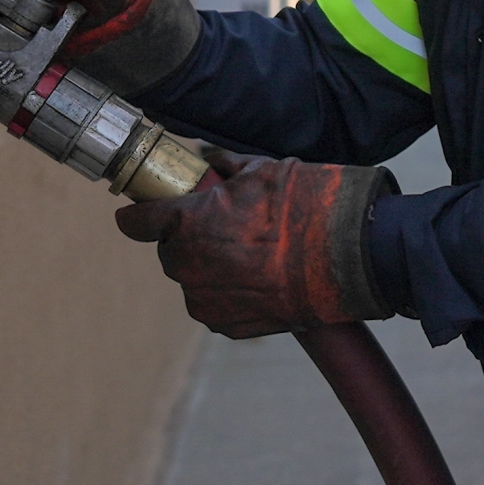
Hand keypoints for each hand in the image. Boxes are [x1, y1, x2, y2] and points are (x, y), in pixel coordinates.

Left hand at [115, 158, 393, 337]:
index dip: (137, 216)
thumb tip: (208, 159)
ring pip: (193, 280)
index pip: (139, 222)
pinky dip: (229, 293)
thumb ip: (225, 165)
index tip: (133, 215)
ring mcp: (207, 299)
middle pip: (171, 252)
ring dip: (209, 267)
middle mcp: (188, 264)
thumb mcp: (264, 168)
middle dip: (188, 238)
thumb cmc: (307, 205)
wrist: (350, 256)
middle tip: (224, 227)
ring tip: (251, 255)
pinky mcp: (229, 325)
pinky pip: (215, 305)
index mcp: (187, 222)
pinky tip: (260, 278)